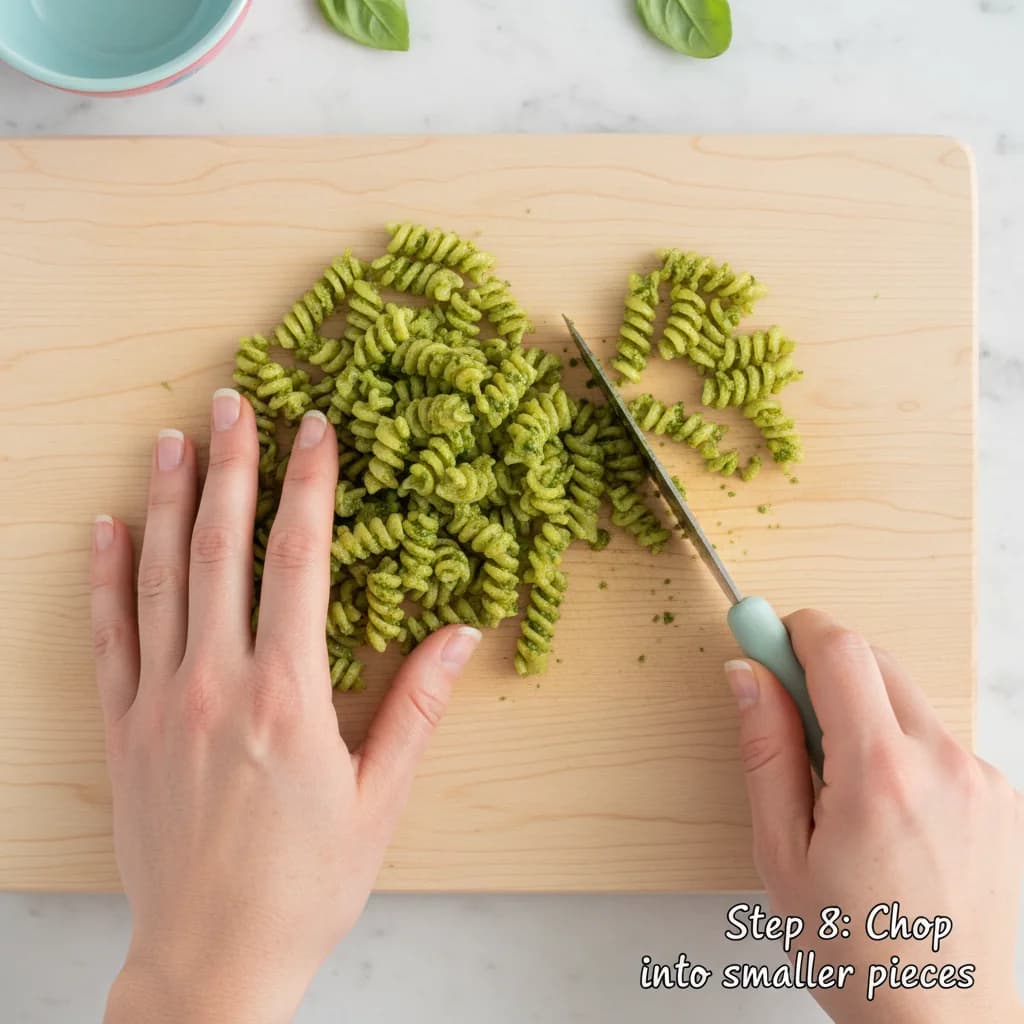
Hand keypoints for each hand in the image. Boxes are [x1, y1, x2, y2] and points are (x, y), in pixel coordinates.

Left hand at [90, 389, 480, 1023]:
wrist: (212, 960)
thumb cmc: (306, 884)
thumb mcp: (381, 799)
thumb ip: (417, 707)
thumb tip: (461, 633)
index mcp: (288, 697)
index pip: (299, 562)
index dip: (310, 485)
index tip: (316, 430)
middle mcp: (217, 685)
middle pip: (222, 549)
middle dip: (231, 466)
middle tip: (234, 403)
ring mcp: (161, 703)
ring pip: (160, 578)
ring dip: (164, 501)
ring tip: (171, 438)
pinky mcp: (123, 729)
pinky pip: (110, 636)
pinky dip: (107, 576)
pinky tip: (106, 528)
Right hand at [726, 610, 1022, 1023]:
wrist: (942, 1022)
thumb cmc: (854, 950)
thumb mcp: (780, 851)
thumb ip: (765, 748)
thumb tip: (749, 675)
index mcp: (880, 776)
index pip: (840, 649)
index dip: (795, 630)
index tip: (766, 638)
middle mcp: (943, 764)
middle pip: (875, 660)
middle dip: (825, 670)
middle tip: (789, 716)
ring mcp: (981, 778)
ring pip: (906, 698)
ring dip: (864, 713)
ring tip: (840, 788)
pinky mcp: (1001, 795)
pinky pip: (936, 738)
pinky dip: (901, 748)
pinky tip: (885, 810)